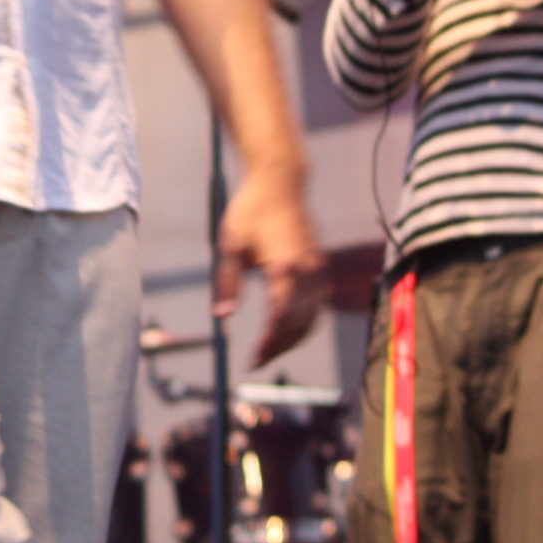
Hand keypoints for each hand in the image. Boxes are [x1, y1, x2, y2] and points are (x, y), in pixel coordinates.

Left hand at [213, 163, 328, 366]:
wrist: (280, 182)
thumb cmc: (252, 209)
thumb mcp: (230, 244)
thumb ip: (226, 282)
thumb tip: (221, 316)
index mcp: (285, 265)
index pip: (283, 317)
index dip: (270, 341)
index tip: (253, 357)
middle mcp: (308, 270)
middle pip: (300, 323)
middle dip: (279, 346)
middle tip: (257, 360)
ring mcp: (318, 269)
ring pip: (313, 318)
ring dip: (293, 338)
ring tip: (269, 350)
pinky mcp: (320, 267)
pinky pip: (318, 305)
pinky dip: (304, 323)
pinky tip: (285, 329)